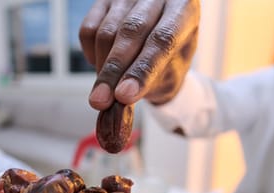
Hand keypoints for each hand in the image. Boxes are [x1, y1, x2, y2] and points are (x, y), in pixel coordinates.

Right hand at [80, 0, 199, 109]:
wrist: (161, 44)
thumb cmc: (170, 62)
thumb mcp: (170, 75)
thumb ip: (150, 83)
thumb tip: (121, 98)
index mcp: (185, 9)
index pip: (163, 39)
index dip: (141, 70)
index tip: (124, 96)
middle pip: (131, 32)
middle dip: (113, 72)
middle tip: (100, 101)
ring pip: (106, 32)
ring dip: (103, 67)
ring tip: (109, 88)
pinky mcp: (104, 0)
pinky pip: (88, 31)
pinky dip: (91, 54)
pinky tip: (103, 65)